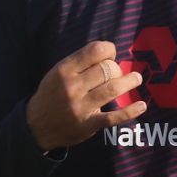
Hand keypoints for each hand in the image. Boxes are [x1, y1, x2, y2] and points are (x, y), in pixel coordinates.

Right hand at [26, 41, 144, 150]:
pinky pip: (113, 117)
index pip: (94, 51)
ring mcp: (80, 107)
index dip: (109, 49)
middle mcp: (72, 87)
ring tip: (136, 78)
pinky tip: (141, 105)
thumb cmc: (52, 94)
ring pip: (113, 89)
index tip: (111, 54)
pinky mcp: (88, 125)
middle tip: (119, 72)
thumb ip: (79, 63)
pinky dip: (130, 111)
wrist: (35, 126)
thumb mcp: (58, 73)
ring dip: (129, 82)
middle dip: (118, 68)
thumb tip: (109, 53)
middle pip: (107, 69)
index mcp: (64, 70)